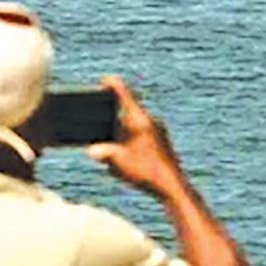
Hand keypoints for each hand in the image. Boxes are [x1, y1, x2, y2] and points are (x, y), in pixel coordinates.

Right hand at [86, 76, 186, 199]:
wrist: (173, 186)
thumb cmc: (146, 172)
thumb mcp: (117, 162)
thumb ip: (103, 152)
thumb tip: (92, 150)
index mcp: (140, 121)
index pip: (125, 96)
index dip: (114, 85)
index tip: (105, 79)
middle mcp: (151, 122)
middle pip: (129, 109)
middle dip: (114, 110)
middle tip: (100, 110)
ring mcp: (158, 131)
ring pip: (135, 123)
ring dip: (122, 126)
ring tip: (108, 136)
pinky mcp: (161, 142)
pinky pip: (142, 133)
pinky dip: (129, 136)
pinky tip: (123, 150)